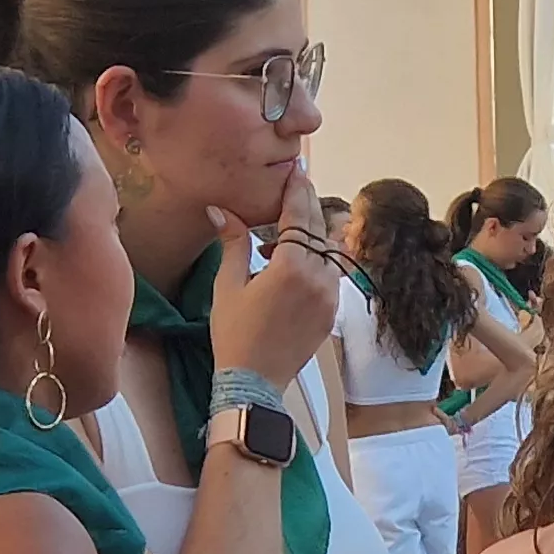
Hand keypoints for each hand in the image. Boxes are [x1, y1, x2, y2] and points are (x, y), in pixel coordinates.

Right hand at [210, 168, 339, 387]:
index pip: (298, 216)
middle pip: (319, 228)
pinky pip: (331, 273)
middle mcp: (318, 278)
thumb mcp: (228, 286)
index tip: (295, 171)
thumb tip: (220, 210)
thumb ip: (233, 243)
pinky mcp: (332, 311)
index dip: (296, 190)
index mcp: (291, 268)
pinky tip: (293, 262)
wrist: (254, 382)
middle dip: (307, 205)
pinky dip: (316, 260)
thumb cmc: (234, 334)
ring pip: (329, 250)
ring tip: (287, 230)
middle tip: (296, 186)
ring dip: (312, 234)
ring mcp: (330, 296)